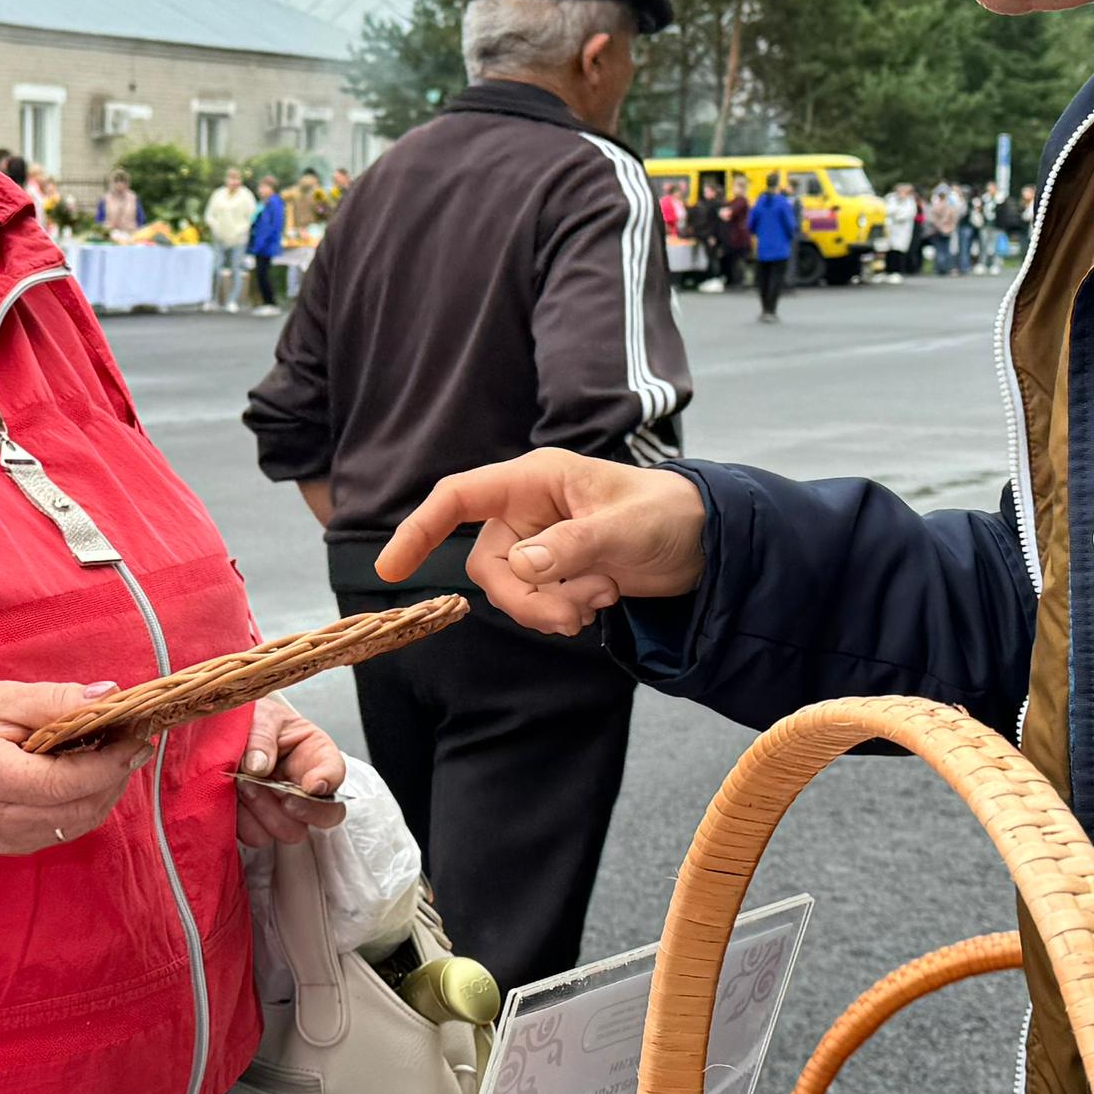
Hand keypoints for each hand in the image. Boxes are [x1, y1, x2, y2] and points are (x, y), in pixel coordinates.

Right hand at [0, 681, 153, 858]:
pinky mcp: (10, 845)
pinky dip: (85, 801)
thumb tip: (110, 698)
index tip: (138, 735)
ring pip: (78, 822)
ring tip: (112, 749)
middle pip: (78, 808)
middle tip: (132, 736)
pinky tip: (85, 771)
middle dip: (115, 773)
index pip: (63, 782)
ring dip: (105, 788)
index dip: (109, 762)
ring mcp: (1, 838)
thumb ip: (54, 701)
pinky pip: (65, 828)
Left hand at [233, 696, 349, 846]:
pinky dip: (242, 821)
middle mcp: (305, 787)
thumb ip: (262, 735)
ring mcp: (284, 810)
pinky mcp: (259, 824)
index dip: (328, 782)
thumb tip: (259, 766)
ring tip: (242, 783)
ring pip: (291, 831)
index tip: (312, 785)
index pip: (336, 773)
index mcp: (315, 754)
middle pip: (327, 816)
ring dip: (264, 811)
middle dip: (301, 808)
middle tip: (272, 789)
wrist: (221, 734)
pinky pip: (257, 836)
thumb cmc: (252, 721)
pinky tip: (232, 797)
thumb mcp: (259, 716)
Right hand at [377, 449, 705, 639]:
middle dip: (525, 598)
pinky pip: (534, 603)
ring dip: (551, 607)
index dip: (419, 529)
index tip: (389, 568)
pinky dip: (562, 612)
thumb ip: (573, 545)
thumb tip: (524, 566)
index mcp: (534, 479)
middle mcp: (528, 509)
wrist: (704, 542)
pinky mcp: (555, 570)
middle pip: (486, 565)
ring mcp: (540, 542)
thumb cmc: (668, 514)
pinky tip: (599, 601)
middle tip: (573, 614)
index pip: (458, 497)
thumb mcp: (624, 528)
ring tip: (600, 598)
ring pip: (510, 590)